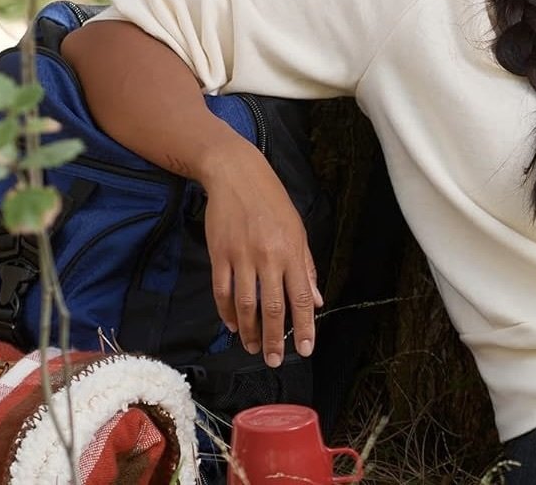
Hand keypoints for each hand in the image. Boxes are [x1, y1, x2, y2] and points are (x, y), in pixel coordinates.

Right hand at [200, 143, 322, 367]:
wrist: (237, 176)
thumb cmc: (273, 203)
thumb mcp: (298, 231)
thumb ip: (306, 268)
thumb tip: (317, 301)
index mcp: (292, 252)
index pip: (301, 297)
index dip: (304, 326)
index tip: (305, 348)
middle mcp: (268, 257)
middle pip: (273, 307)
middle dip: (276, 338)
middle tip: (275, 360)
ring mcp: (241, 257)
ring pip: (245, 305)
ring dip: (250, 331)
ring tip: (254, 348)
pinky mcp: (219, 255)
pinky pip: (222, 291)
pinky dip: (227, 313)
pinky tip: (233, 326)